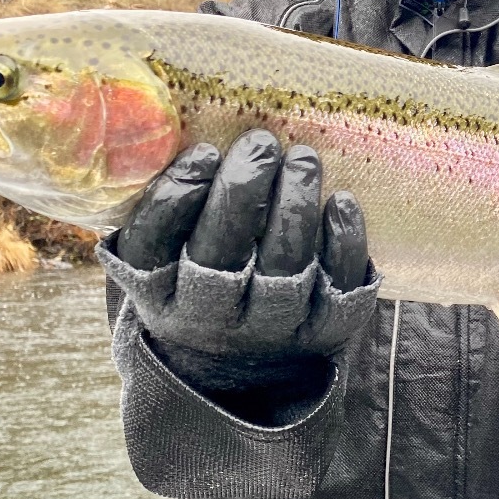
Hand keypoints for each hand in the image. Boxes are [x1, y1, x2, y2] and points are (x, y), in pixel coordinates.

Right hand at [106, 130, 374, 372]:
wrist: (240, 368)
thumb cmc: (199, 282)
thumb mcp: (165, 257)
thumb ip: (168, 207)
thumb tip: (185, 130)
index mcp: (160, 291)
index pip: (155, 244)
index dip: (178, 195)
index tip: (205, 152)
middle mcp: (211, 316)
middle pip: (222, 254)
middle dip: (242, 190)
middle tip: (261, 143)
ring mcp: (270, 327)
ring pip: (284, 265)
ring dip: (295, 204)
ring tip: (303, 158)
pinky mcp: (323, 329)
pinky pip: (337, 282)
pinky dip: (343, 240)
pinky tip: (341, 201)